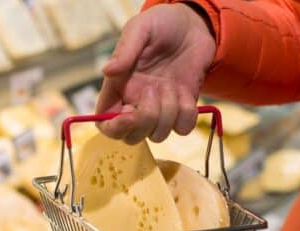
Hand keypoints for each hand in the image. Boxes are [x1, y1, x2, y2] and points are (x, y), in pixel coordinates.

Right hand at [96, 4, 215, 143]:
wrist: (194, 24)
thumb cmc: (161, 23)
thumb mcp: (140, 28)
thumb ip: (125, 50)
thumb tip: (107, 71)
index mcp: (119, 88)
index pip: (106, 122)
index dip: (114, 128)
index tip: (129, 114)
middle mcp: (137, 102)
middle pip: (132, 137)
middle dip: (145, 121)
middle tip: (153, 90)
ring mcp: (160, 108)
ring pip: (158, 135)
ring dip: (167, 114)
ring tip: (171, 85)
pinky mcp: (182, 108)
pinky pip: (182, 128)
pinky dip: (186, 114)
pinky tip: (185, 92)